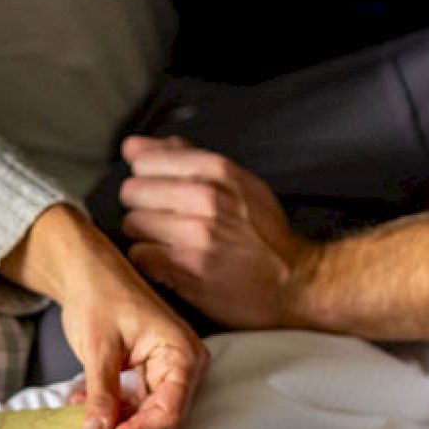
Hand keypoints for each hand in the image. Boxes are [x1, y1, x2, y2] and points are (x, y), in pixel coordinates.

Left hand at [1, 203, 208, 428]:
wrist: (85, 269)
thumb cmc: (99, 294)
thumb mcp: (98, 349)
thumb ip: (100, 396)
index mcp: (182, 354)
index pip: (170, 412)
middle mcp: (183, 366)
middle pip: (159, 418)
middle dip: (123, 428)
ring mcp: (166, 371)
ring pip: (143, 414)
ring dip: (111, 419)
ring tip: (77, 410)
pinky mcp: (147, 374)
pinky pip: (132, 403)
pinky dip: (108, 408)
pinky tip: (81, 402)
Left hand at [117, 136, 319, 329]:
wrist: (296, 281)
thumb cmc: (264, 235)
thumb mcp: (239, 183)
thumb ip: (187, 159)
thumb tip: (135, 146)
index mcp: (219, 171)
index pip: (146, 160)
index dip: (145, 178)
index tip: (156, 192)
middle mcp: (207, 198)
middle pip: (133, 192)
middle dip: (141, 207)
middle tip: (161, 221)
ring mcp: (197, 234)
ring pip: (133, 224)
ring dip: (144, 236)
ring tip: (167, 243)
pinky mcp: (187, 269)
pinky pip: (139, 256)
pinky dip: (148, 262)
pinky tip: (166, 263)